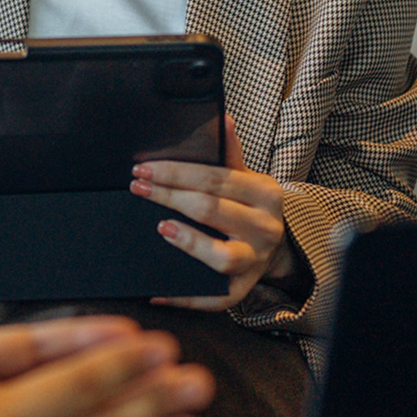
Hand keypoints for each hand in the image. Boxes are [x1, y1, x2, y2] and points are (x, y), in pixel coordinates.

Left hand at [133, 113, 289, 309]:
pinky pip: (212, 298)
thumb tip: (221, 118)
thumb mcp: (246, 177)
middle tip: (138, 189)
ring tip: (161, 228)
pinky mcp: (241, 291)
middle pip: (211, 210)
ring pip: (221, 256)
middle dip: (169, 197)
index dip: (175, 172)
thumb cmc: (250, 207)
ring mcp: (254, 261)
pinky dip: (184, 297)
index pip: (214, 178)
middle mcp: (264, 228)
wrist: (278, 248)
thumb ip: (229, 152)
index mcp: (264, 193)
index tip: (144, 169)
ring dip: (188, 242)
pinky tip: (157, 290)